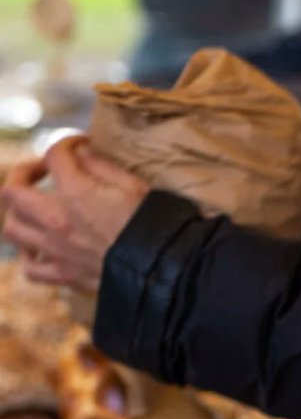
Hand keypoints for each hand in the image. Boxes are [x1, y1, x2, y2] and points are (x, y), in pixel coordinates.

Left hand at [1, 136, 148, 293]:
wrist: (166, 272)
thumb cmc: (156, 227)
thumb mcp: (134, 186)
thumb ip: (101, 165)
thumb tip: (81, 152)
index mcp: (77, 193)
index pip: (55, 155)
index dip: (68, 142)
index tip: (82, 145)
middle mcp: (57, 220)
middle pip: (11, 191)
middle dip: (24, 174)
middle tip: (44, 174)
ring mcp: (58, 250)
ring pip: (12, 229)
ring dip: (19, 216)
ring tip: (37, 212)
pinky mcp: (67, 275)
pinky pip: (31, 269)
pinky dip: (29, 259)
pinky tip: (41, 251)